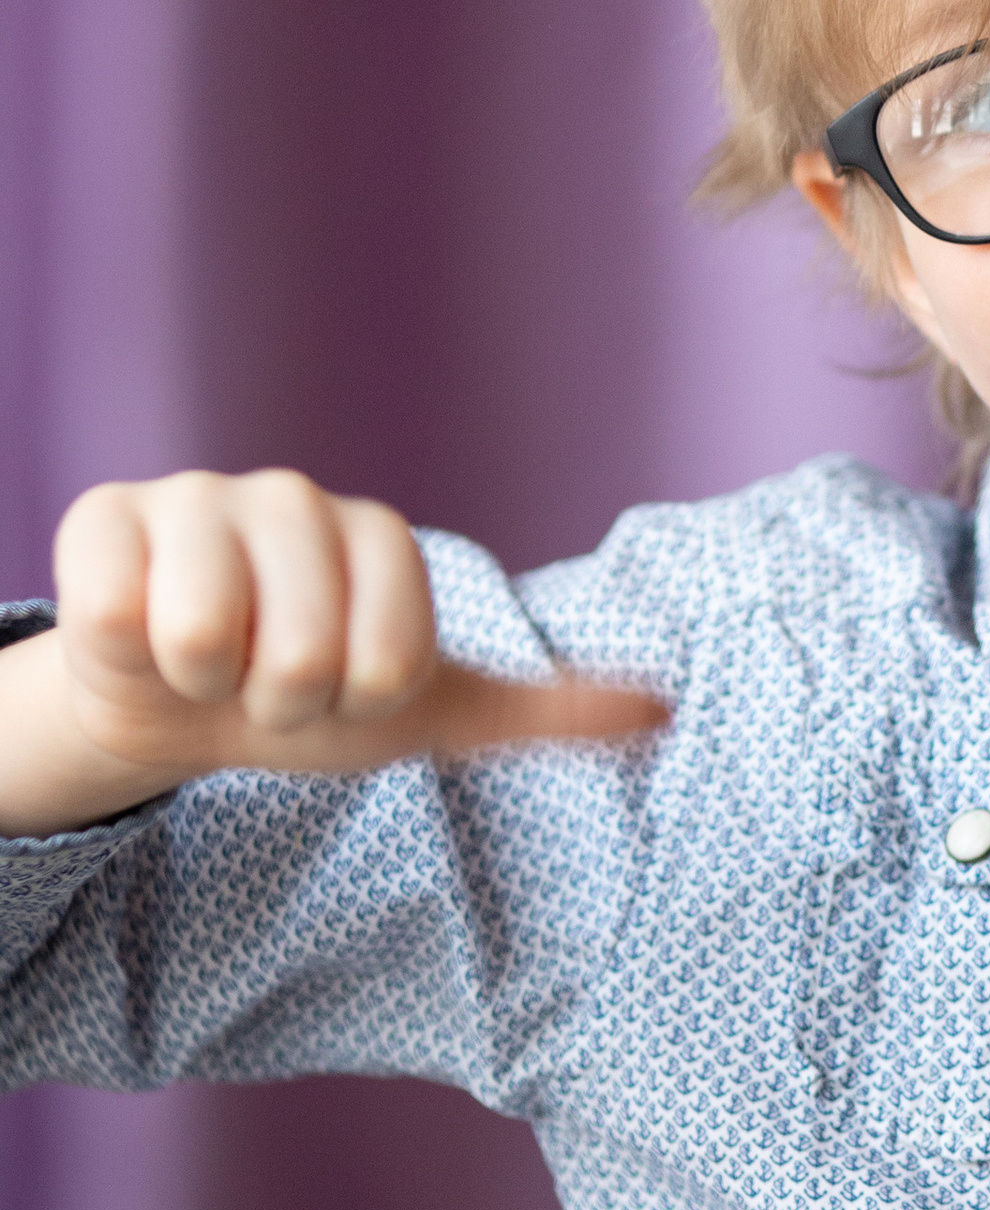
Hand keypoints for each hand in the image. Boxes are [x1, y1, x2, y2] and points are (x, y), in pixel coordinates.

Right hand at [1, 470, 665, 836]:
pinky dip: (128, 655)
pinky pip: (115, 615)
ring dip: (203, 685)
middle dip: (281, 703)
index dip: (356, 702)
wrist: (186, 710)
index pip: (388, 658)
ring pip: (205, 636)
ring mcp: (195, 497)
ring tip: (207, 664)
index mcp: (381, 535)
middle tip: (268, 683)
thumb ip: (547, 711)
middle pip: (302, 655)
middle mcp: (293, 497)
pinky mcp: (102, 516)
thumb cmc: (314, 697)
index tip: (343, 690)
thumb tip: (667, 713)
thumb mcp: (432, 712)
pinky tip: (141, 635)